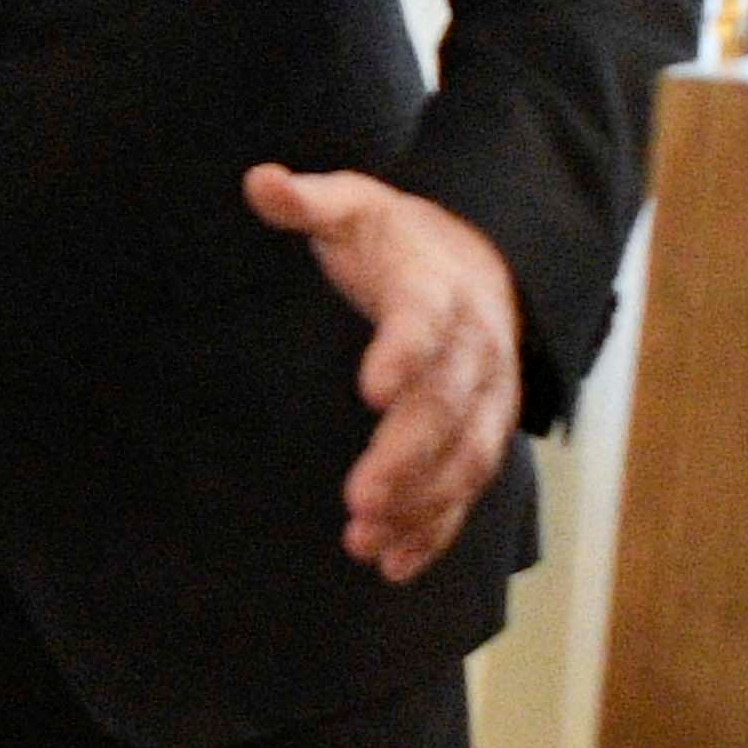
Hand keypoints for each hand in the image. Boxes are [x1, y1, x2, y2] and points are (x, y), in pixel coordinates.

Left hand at [247, 164, 521, 580]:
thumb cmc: (402, 241)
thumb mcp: (356, 206)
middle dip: (408, 457)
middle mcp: (474, 353)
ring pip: (465, 460)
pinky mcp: (480, 438)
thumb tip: (259, 181)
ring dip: (421, 506)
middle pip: (447, 409)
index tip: (371, 386)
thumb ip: (310, 202)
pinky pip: (468, 491)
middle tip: (362, 500)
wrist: (488, 261)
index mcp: (438, 294)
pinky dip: (437, 531)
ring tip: (368, 543)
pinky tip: (395, 566)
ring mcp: (485, 402)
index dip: (403, 354)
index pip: (425, 324)